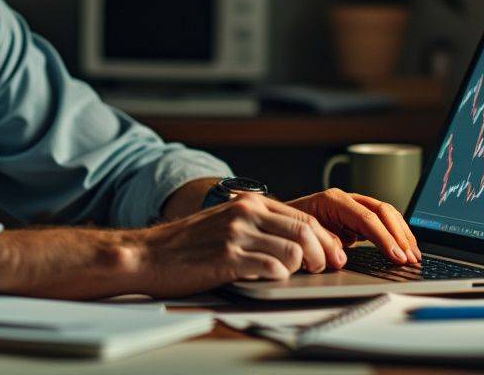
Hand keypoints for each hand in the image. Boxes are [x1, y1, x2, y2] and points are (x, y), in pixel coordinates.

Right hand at [133, 195, 345, 296]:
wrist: (149, 254)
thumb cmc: (186, 243)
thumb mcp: (225, 222)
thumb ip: (257, 225)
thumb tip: (294, 241)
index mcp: (248, 204)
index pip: (302, 216)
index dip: (325, 238)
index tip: (334, 253)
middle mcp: (245, 214)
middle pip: (305, 231)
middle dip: (324, 253)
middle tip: (326, 268)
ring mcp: (237, 235)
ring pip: (294, 250)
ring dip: (304, 267)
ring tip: (299, 276)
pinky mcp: (227, 258)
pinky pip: (271, 268)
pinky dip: (280, 277)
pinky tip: (274, 280)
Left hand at [287, 188, 420, 264]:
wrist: (278, 221)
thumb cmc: (289, 227)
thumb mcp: (303, 236)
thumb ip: (324, 243)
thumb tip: (341, 255)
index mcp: (333, 200)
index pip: (366, 218)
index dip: (384, 238)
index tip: (396, 255)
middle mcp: (346, 199)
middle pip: (382, 211)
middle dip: (399, 235)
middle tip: (410, 257)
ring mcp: (353, 206)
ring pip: (386, 214)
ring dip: (402, 234)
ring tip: (414, 254)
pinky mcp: (357, 217)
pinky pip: (382, 221)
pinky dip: (395, 234)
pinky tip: (405, 247)